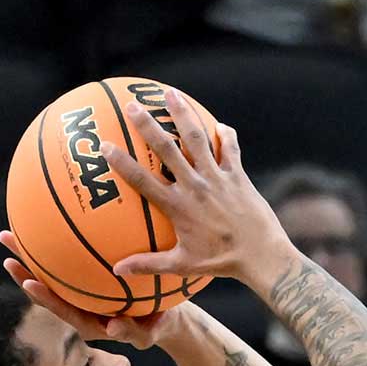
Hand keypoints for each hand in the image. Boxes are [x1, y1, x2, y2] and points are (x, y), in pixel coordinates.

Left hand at [1, 237, 182, 349]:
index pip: (63, 309)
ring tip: (10, 232)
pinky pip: (68, 262)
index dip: (45, 297)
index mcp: (90, 323)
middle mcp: (79, 307)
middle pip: (47, 288)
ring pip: (51, 274)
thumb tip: (114, 328)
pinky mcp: (89, 279)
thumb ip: (135, 332)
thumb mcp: (152, 332)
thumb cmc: (159, 324)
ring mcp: (82, 293)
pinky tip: (46, 220)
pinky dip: (55, 244)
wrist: (165, 317)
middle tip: (7, 249)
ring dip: (29, 254)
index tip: (29, 281)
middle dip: (25, 270)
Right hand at [109, 99, 294, 294]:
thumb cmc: (221, 263)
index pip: (142, 180)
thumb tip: (117, 272)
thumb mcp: (183, 265)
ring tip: (169, 93)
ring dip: (182, 114)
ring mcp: (217, 178)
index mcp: (177, 206)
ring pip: (197, 139)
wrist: (263, 257)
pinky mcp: (238, 176)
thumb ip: (148, 265)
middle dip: (146, 125)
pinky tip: (218, 124)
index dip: (121, 162)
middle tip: (130, 104)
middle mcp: (195, 187)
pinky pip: (230, 148)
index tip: (104, 146)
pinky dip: (225, 134)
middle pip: (166, 149)